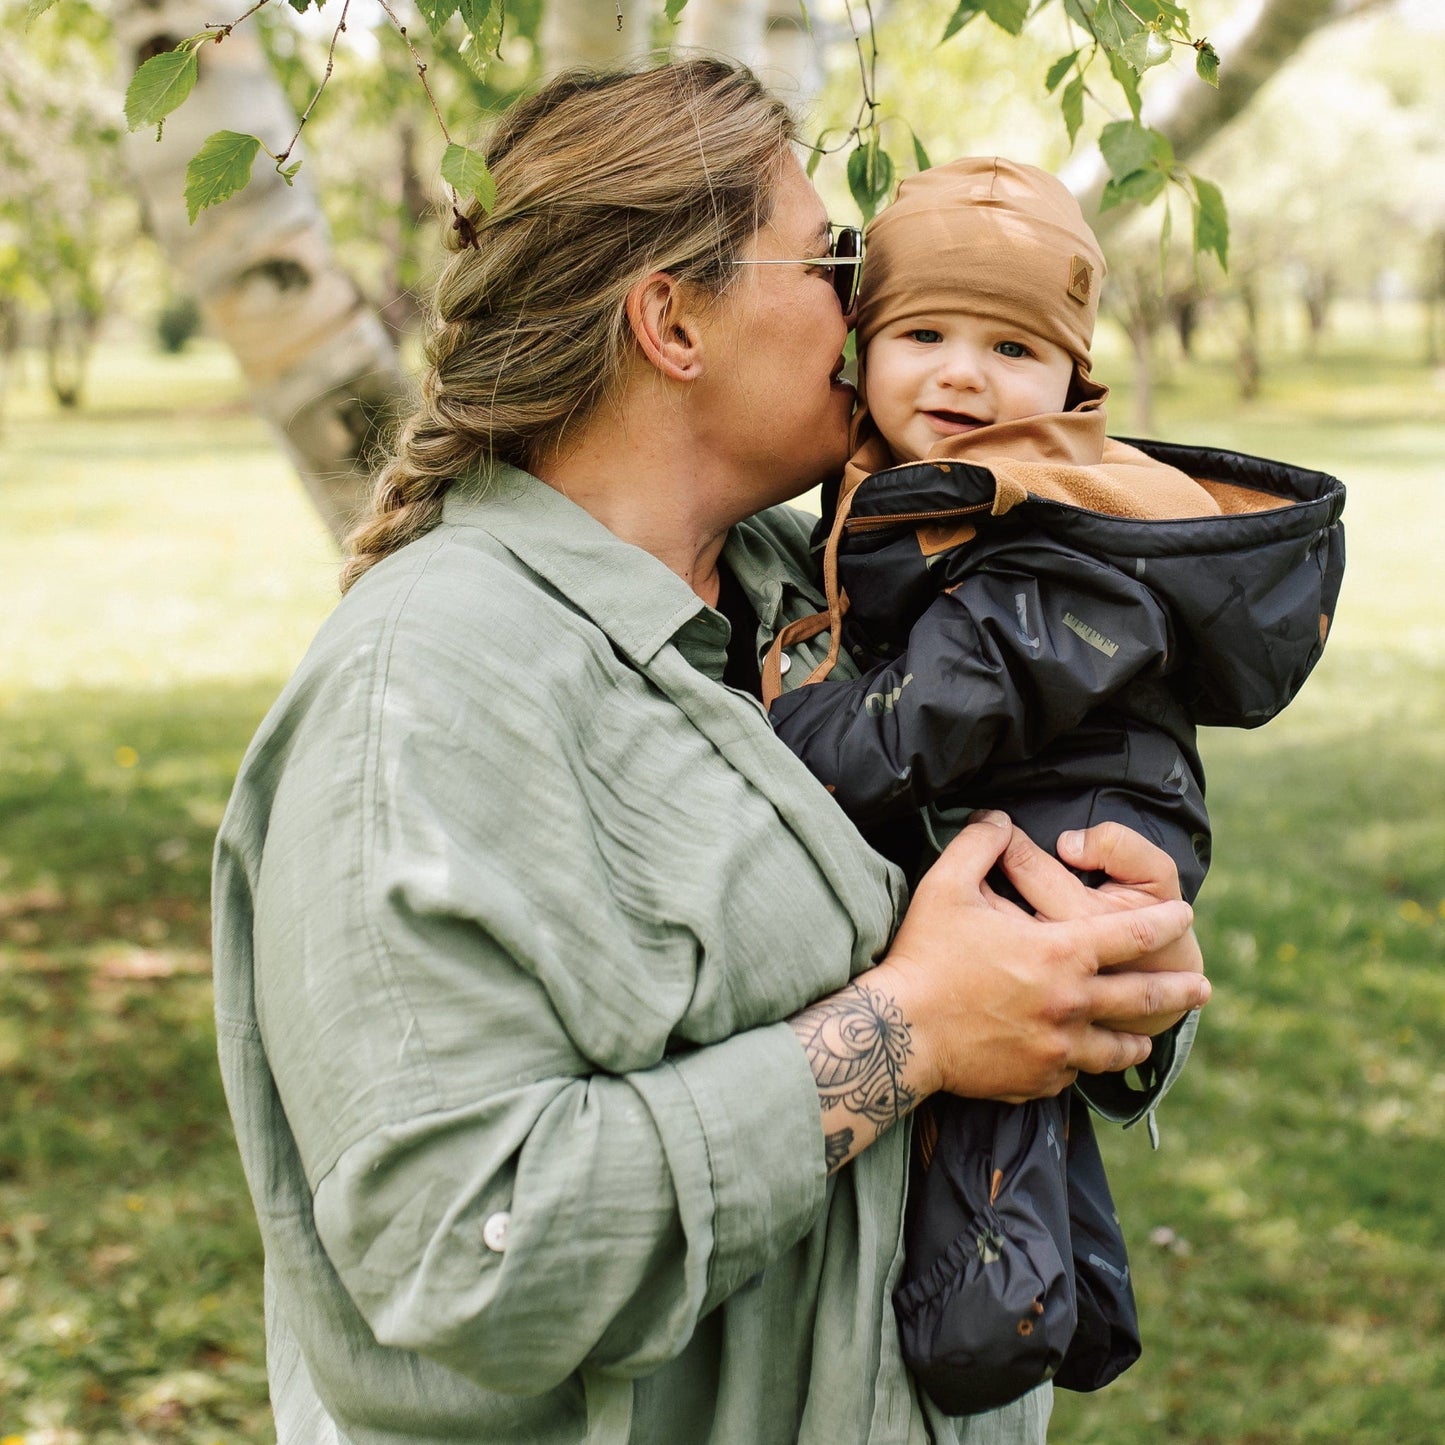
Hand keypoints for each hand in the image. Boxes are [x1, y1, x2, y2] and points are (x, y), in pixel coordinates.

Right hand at [876, 813, 1208, 1104]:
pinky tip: (1081, 1058)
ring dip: (1137, 1038)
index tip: (1185, 916)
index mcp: (1060, 951)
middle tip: (1202, 986)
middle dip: (1178, 989)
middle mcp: (1072, 1003)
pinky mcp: (1039, 1081)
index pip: (1134, 933)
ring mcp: (1059, 1048)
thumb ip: (980, 845)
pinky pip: (1073, 1072)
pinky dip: (1082, 1062)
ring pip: (1116, 1046)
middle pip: (1143, 996)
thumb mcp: (948, 886)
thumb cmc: (924, 955)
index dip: (1166, 922)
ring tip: (1148, 1037)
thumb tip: (999, 819)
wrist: (900, 1034)